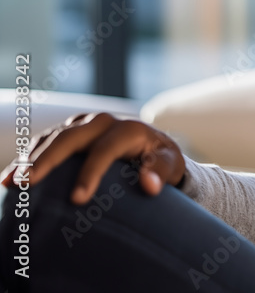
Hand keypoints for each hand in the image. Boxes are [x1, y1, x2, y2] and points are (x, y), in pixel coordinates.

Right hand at [0, 112, 185, 204]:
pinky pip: (45, 141)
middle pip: (70, 138)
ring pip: (52, 137)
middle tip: (25, 184)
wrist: (152, 145)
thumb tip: (150, 184)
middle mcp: (104, 122)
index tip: (78, 200)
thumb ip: (162, 171)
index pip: (106, 150)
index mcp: (129, 130)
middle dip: (46, 160)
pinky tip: (13, 177)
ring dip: (29, 159)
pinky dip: (28, 157)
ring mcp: (84, 123)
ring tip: (10, 183)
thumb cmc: (162, 159)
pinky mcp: (70, 129)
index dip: (91, 173)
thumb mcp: (171, 165)